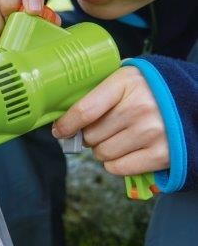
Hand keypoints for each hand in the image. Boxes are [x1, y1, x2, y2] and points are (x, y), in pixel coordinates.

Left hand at [52, 67, 169, 176]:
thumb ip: (99, 91)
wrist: (190, 100)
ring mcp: (151, 132)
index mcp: (126, 82)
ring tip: (118, 137)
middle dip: (90, 136)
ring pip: (103, 154)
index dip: (66, 124)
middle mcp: (139, 108)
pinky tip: (126, 151)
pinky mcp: (161, 154)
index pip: (84, 110)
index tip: (60, 130)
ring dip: (103, 150)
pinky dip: (116, 163)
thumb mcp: (126, 78)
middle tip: (103, 129)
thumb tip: (66, 116)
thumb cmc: (150, 89)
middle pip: (91, 135)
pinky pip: (118, 168)